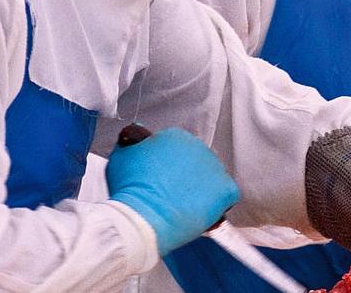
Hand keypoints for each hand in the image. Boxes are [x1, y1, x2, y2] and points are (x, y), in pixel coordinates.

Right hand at [106, 128, 238, 255]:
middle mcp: (198, 146)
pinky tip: (201, 214)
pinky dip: (218, 206)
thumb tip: (140, 133)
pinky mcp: (226, 189)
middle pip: (196, 164)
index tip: (159, 182)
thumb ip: (135, 140)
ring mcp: (215, 167)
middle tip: (170, 197)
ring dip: (201, 193)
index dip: (168, 169)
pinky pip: (227, 197)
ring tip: (183, 209)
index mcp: (175, 136)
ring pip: (211, 180)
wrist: (142, 217)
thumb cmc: (128, 189)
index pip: (178, 150)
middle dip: (185, 180)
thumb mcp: (122, 155)